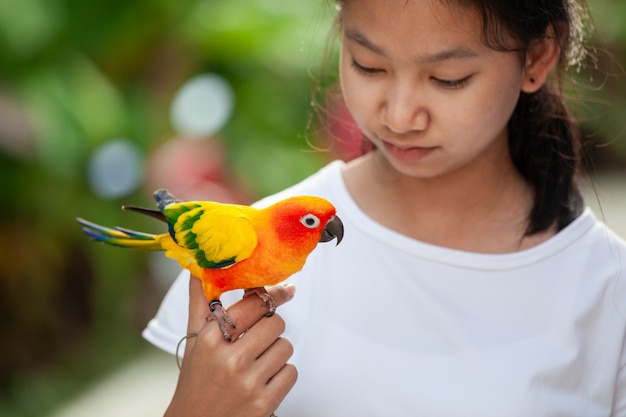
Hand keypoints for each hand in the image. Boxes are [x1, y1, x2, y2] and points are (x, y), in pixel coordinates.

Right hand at [164, 278, 296, 416]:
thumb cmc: (196, 379)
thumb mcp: (194, 339)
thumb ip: (200, 301)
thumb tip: (198, 267)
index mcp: (210, 338)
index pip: (254, 303)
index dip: (272, 294)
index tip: (284, 290)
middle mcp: (229, 359)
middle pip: (275, 322)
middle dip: (270, 328)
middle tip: (258, 338)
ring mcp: (248, 382)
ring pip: (286, 346)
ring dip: (276, 352)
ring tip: (257, 362)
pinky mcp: (264, 403)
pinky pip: (291, 372)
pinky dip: (282, 374)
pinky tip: (263, 380)